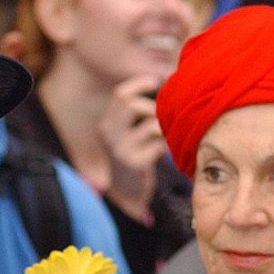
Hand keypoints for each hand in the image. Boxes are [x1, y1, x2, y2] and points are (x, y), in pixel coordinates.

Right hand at [96, 76, 166, 222]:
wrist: (125, 193)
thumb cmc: (133, 155)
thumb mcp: (126, 132)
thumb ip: (137, 112)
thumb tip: (165, 80)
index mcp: (106, 123)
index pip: (120, 95)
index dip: (139, 84)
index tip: (155, 81)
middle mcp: (108, 134)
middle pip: (132, 105)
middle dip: (153, 108)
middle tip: (163, 117)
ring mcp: (120, 149)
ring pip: (151, 125)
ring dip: (164, 129)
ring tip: (166, 137)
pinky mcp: (135, 163)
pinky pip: (160, 144)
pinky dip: (168, 145)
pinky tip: (167, 151)